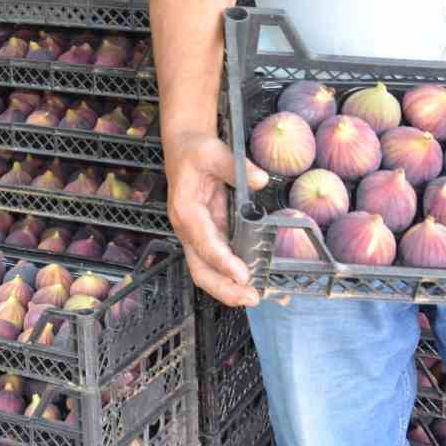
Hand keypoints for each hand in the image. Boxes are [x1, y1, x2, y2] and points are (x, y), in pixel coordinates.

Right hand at [164, 132, 268, 307]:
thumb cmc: (196, 151)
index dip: (223, 261)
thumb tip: (261, 180)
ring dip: (228, 288)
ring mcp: (196, 235)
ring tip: (254, 296)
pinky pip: (216, 263)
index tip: (242, 275)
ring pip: (206, 271)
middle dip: (224, 288)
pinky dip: (231, 276)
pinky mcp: (207, 236)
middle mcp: (187, 229)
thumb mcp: (214, 152)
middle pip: (200, 269)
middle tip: (251, 296)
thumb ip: (237, 167)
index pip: (204, 242)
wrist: (184, 148)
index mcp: (185, 210)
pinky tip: (250, 282)